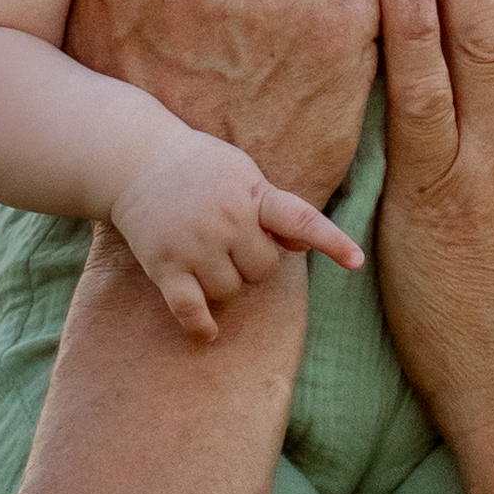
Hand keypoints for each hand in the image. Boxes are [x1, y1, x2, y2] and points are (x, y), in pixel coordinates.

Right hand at [113, 124, 364, 345]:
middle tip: (231, 242)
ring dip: (225, 283)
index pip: (300, 219)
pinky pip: (190, 308)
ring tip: (206, 256)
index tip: (357, 261)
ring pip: (231, 291)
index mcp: (252, 195)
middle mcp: (226, 220)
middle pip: (264, 270)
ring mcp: (195, 245)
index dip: (331, 241)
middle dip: (253, 263)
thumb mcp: (244, 175)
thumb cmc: (200, 169)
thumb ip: (273, 208)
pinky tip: (207, 333)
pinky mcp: (165, 265)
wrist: (136, 160)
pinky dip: (200, 325)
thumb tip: (305, 243)